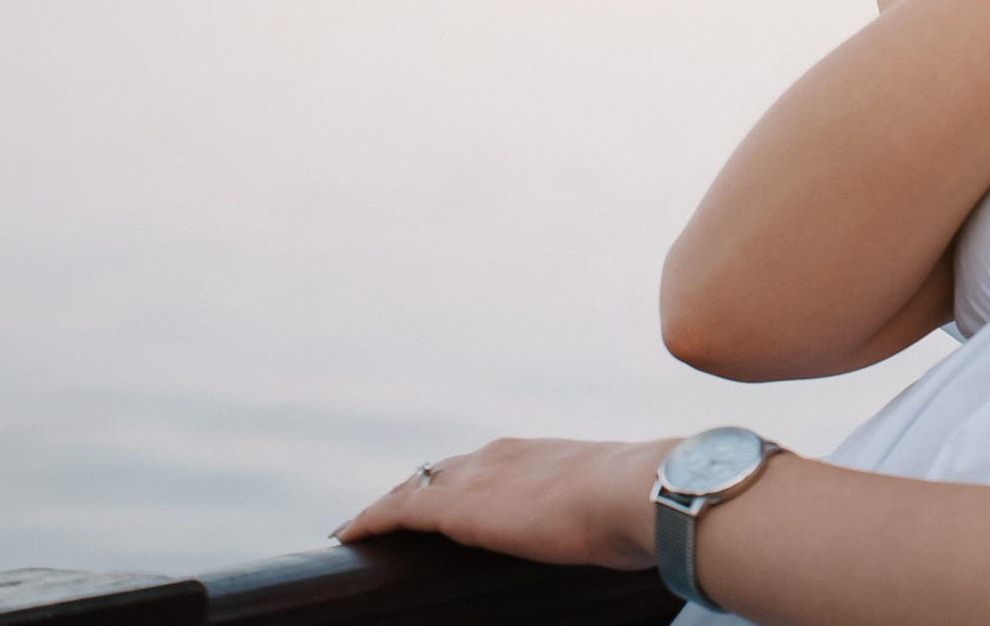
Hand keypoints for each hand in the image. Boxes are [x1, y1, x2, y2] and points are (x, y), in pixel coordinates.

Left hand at [334, 437, 673, 569]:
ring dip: (387, 506)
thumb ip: (606, 510)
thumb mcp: (616, 502)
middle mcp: (499, 455)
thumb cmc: (641, 503)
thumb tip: (631, 529)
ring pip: (412, 487)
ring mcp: (476, 478)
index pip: (483, 465)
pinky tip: (347, 536)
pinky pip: (397, 511)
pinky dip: (370, 521)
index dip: (458, 482)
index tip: (444, 498)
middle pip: (440, 471)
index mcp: (537, 453)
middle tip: (391, 514)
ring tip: (362, 527)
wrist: (637, 492)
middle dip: (415, 490)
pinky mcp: (456, 508)